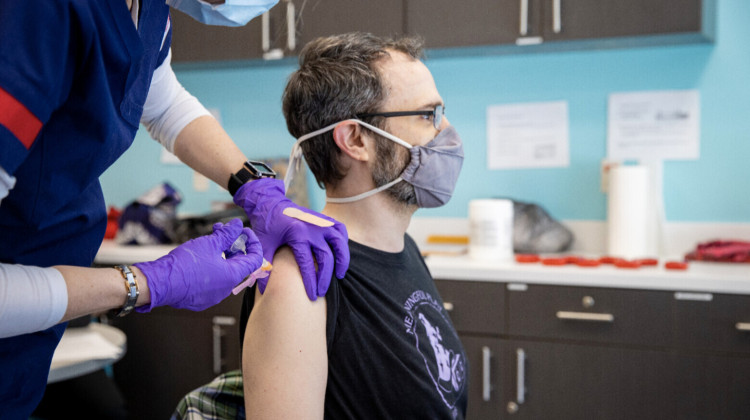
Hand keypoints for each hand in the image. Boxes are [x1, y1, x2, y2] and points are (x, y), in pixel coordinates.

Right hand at [134, 218, 262, 311]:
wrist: (160, 283)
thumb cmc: (184, 265)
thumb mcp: (209, 243)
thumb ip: (227, 234)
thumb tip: (237, 226)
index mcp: (232, 276)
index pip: (254, 259)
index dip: (252, 243)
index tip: (243, 232)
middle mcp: (226, 289)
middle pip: (238, 264)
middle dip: (232, 245)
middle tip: (223, 232)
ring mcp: (213, 295)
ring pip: (224, 271)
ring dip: (220, 254)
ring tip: (208, 240)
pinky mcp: (201, 298)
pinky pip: (212, 280)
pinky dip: (211, 266)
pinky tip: (200, 255)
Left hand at [233, 178, 348, 299]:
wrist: (270, 202)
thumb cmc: (266, 225)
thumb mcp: (262, 245)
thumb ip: (265, 266)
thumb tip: (265, 290)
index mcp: (297, 234)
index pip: (307, 263)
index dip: (311, 282)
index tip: (312, 295)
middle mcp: (312, 227)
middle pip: (326, 256)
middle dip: (325, 277)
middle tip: (322, 292)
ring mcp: (320, 222)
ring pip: (339, 242)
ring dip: (343, 259)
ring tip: (340, 275)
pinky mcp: (323, 218)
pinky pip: (340, 229)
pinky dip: (343, 242)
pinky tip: (341, 254)